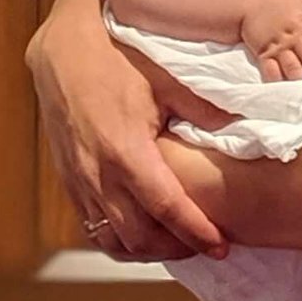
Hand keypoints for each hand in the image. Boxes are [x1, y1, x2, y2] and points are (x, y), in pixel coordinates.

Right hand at [27, 0, 226, 259]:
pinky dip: (119, 238)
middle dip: (175, 249)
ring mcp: (79, 180)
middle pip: (139, 237)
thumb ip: (203, 110)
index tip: (221, 247)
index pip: (167, 208)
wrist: (62, 50)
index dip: (195, 233)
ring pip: (112, 239)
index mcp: (126, 150)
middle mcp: (98, 173)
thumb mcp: (165, 80)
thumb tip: (239, 128)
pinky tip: (142, 230)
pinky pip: (92, 225)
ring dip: (146, 250)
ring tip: (175, 243)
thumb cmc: (117, 60)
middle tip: (203, 245)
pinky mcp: (68, 180)